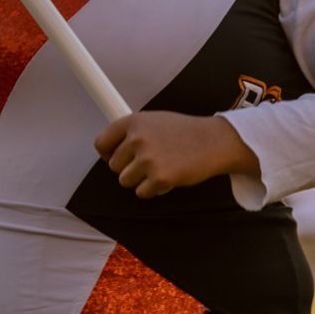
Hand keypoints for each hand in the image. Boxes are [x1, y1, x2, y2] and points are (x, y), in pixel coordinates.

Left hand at [94, 112, 257, 198]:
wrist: (213, 141)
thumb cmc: (185, 132)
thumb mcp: (154, 120)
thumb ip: (132, 132)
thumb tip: (110, 149)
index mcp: (133, 121)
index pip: (101, 143)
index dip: (107, 153)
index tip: (115, 156)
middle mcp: (138, 138)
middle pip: (113, 166)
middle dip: (129, 167)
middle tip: (149, 162)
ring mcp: (148, 158)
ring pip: (125, 181)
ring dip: (140, 180)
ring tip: (159, 168)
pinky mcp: (159, 178)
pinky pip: (142, 193)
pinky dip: (153, 190)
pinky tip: (168, 177)